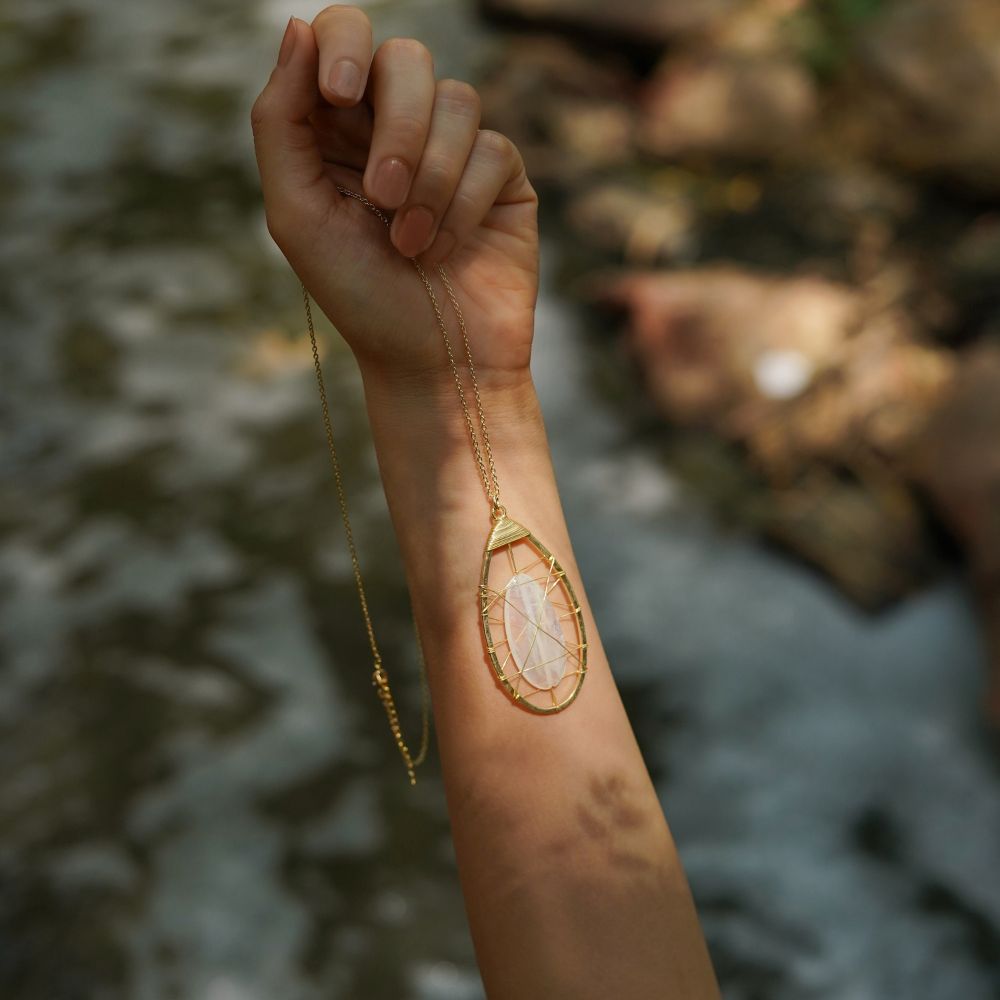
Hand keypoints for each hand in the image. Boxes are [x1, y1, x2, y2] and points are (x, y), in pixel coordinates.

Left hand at [250, 8, 539, 386]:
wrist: (431, 361)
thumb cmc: (359, 297)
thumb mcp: (296, 214)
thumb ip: (280, 122)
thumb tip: (296, 28)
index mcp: (338, 128)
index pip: (342, 35)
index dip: (344, 45)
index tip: (341, 97)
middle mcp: (396, 127)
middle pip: (406, 60)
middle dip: (396, 129)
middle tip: (381, 196)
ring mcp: (454, 149)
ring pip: (457, 101)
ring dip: (429, 179)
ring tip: (411, 243)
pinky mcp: (501, 176)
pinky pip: (492, 149)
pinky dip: (462, 204)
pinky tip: (447, 250)